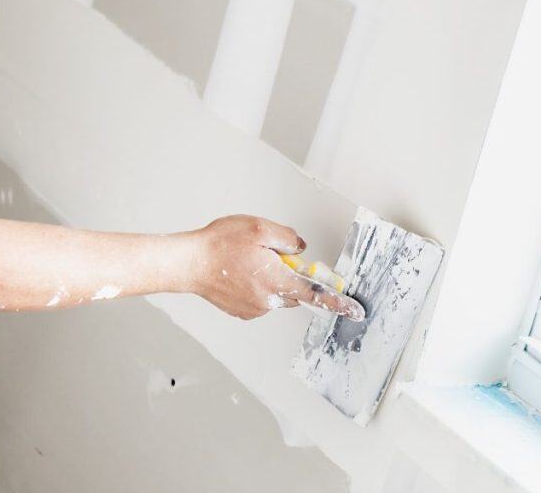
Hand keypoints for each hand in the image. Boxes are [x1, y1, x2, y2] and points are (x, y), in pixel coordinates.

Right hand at [187, 215, 363, 320]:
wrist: (188, 263)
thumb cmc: (218, 246)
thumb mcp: (259, 229)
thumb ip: (288, 238)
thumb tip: (299, 248)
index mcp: (277, 281)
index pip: (315, 293)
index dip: (337, 301)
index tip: (353, 309)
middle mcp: (268, 300)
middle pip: (293, 290)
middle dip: (288, 273)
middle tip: (268, 254)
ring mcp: (253, 309)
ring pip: (275, 293)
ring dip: (269, 278)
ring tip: (244, 260)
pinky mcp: (240, 311)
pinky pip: (258, 298)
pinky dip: (254, 285)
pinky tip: (237, 271)